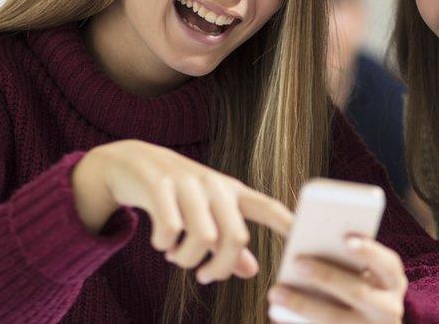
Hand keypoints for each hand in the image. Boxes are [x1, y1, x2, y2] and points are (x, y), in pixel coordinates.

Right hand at [72, 139, 292, 282]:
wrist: (131, 163)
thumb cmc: (177, 195)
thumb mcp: (206, 215)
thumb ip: (228, 244)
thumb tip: (253, 272)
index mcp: (232, 193)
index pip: (268, 207)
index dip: (288, 224)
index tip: (307, 238)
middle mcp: (215, 186)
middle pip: (236, 237)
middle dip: (221, 268)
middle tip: (204, 277)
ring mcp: (188, 184)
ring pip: (204, 238)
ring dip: (187, 259)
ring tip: (176, 256)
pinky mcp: (160, 186)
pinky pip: (170, 229)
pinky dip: (164, 246)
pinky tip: (160, 243)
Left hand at [267, 236, 406, 322]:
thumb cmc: (358, 294)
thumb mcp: (364, 279)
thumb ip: (348, 264)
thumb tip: (309, 251)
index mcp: (393, 283)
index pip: (388, 263)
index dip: (369, 250)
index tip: (346, 239)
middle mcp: (389, 309)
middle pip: (358, 291)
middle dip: (326, 275)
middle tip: (297, 261)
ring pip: (335, 319)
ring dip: (303, 304)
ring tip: (276, 292)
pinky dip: (299, 323)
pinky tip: (278, 315)